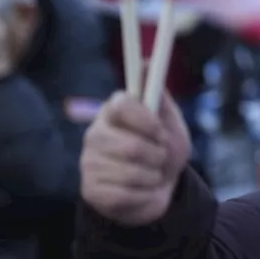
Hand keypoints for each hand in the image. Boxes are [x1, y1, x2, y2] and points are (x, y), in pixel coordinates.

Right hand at [81, 92, 191, 225]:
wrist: (159, 191)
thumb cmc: (163, 151)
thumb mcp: (170, 123)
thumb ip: (160, 98)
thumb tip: (148, 63)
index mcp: (113, 111)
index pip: (121, 104)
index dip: (146, 120)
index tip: (160, 132)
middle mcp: (95, 134)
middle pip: (130, 145)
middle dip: (157, 156)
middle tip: (160, 157)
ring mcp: (89, 163)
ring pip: (130, 173)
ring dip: (153, 177)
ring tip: (153, 175)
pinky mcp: (90, 190)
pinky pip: (124, 195)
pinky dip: (144, 195)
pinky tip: (142, 191)